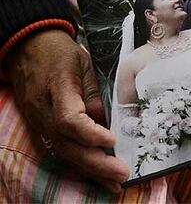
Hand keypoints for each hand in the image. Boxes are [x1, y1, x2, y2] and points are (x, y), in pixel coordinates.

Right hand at [5, 30, 128, 192]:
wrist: (29, 48)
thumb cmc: (60, 53)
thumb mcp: (85, 64)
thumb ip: (96, 93)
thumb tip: (106, 122)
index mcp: (57, 88)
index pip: (69, 120)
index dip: (91, 134)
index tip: (113, 140)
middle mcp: (44, 110)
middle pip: (66, 145)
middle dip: (95, 163)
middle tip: (121, 174)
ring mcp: (39, 120)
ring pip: (62, 152)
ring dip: (89, 170)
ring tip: (114, 183)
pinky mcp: (40, 125)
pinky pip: (59, 148)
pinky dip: (78, 163)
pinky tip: (95, 173)